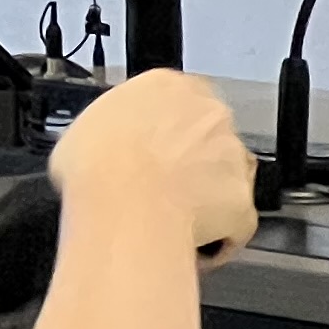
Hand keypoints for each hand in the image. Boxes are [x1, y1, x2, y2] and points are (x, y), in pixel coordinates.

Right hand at [53, 71, 256, 259]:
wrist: (122, 206)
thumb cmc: (96, 166)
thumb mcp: (83, 128)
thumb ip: (111, 129)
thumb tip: (105, 147)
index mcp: (166, 86)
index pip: (178, 96)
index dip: (164, 125)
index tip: (150, 142)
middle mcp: (209, 113)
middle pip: (209, 132)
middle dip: (191, 156)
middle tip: (157, 181)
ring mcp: (233, 156)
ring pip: (226, 174)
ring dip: (206, 192)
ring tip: (170, 216)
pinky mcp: (245, 199)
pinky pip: (235, 220)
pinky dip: (219, 234)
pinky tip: (188, 242)